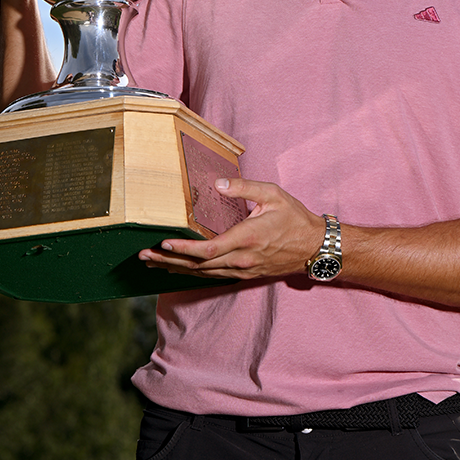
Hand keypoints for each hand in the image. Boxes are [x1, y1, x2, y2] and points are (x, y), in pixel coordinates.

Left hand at [139, 178, 326, 279]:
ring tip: (151, 262)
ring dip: (175, 268)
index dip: (184, 248)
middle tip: (144, 254)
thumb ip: (244, 187)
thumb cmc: (294, 218)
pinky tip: (176, 269)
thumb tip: (217, 183)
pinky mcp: (243, 274)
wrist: (314, 247)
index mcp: (247, 238)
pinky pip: (212, 276)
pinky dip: (191, 273)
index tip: (164, 243)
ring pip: (203, 273)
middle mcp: (242, 259)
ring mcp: (242, 270)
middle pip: (198, 264)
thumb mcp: (272, 194)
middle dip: (169, 260)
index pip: (208, 248)